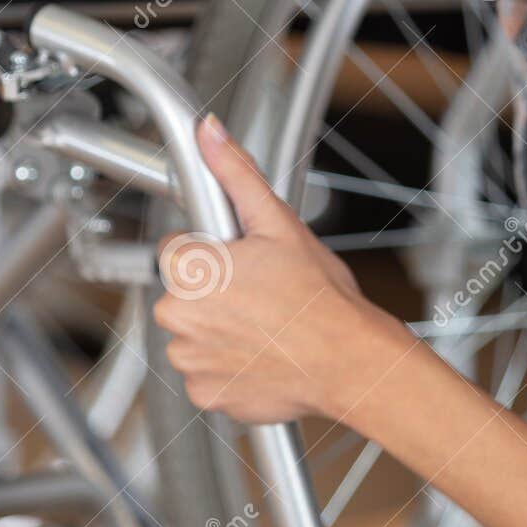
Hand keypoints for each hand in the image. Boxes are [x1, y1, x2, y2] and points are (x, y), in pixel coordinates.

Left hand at [154, 113, 369, 425]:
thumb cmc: (321, 298)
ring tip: (265, 326)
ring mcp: (190, 361)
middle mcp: (179, 317)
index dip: (213, 253)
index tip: (243, 263)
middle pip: (182, 294)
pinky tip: (261, 354)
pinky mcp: (206, 394)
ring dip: (220, 331)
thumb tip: (208, 132)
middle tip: (261, 294)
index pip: (176, 251)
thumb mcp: (280, 224)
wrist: (350, 362)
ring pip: (194, 335)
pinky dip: (229, 366)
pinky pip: (206, 374)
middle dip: (215, 292)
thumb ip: (235, 173)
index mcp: (190, 269)